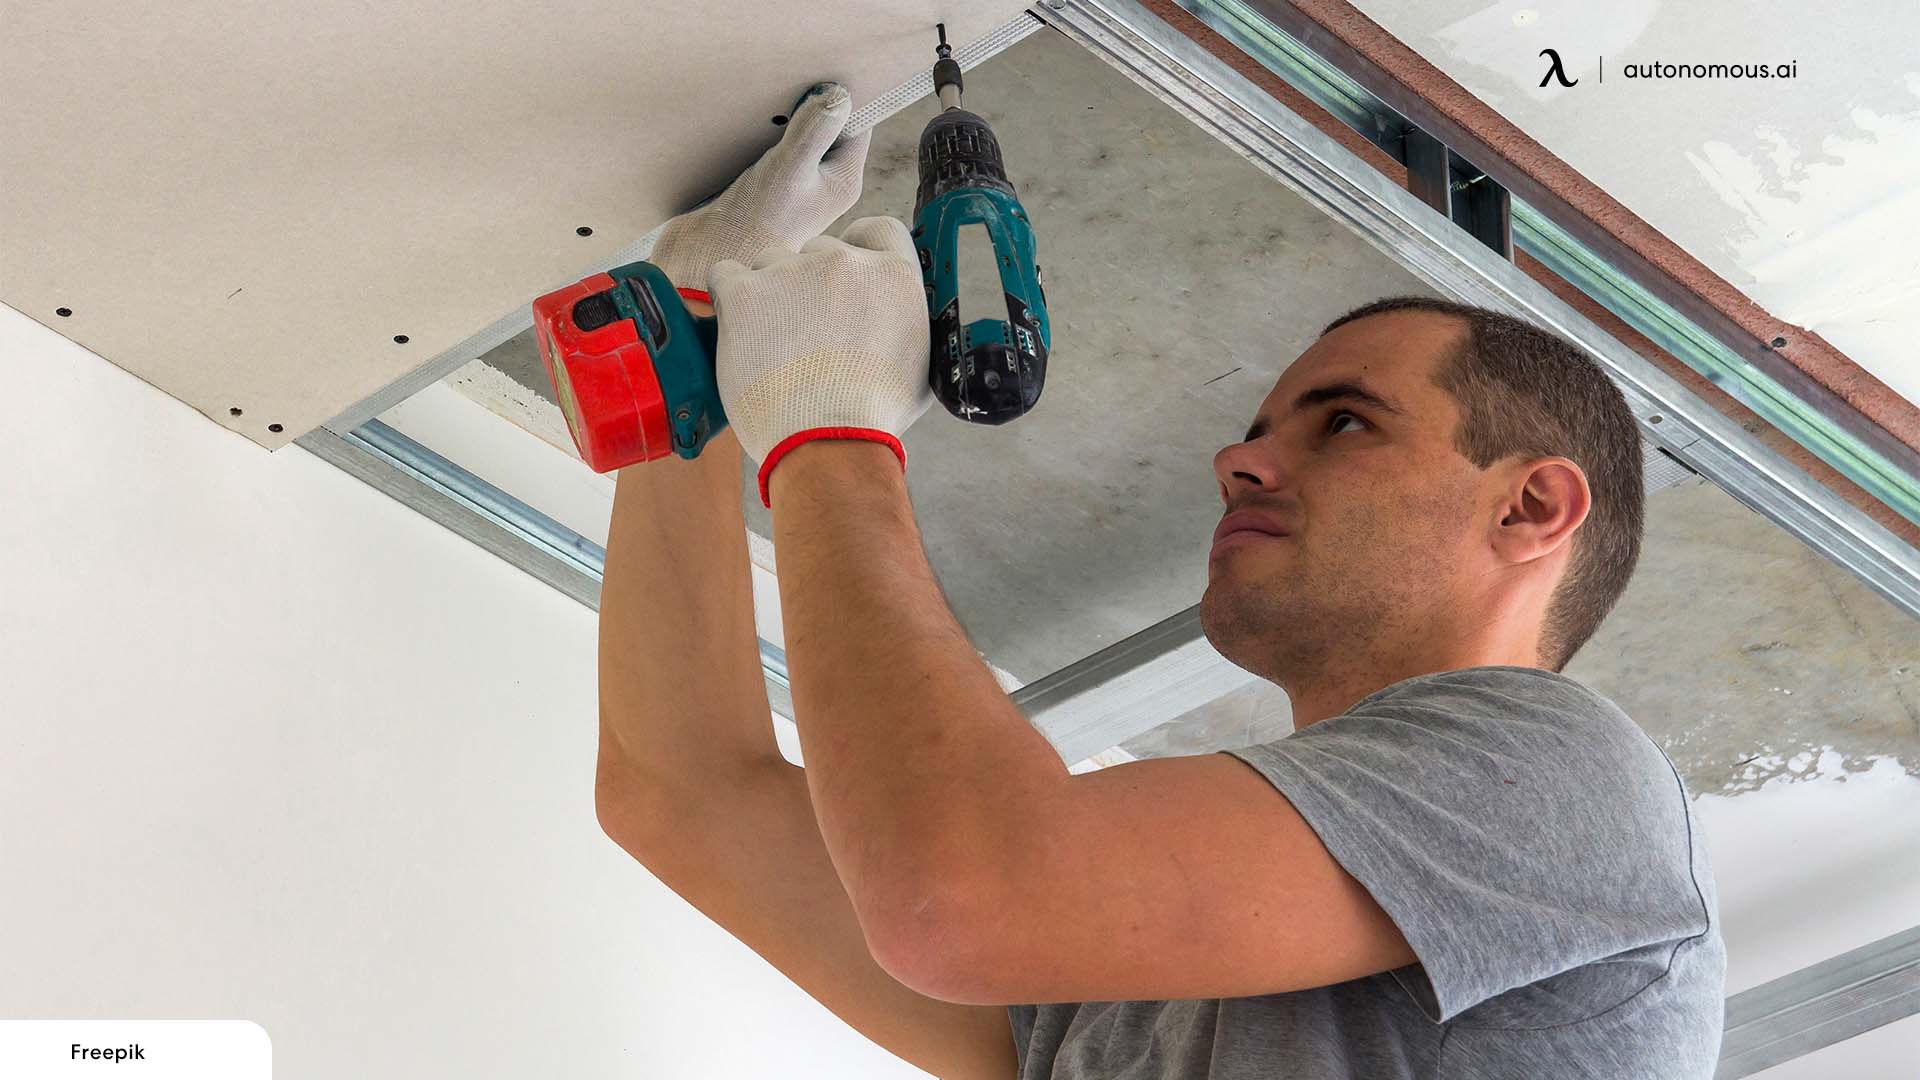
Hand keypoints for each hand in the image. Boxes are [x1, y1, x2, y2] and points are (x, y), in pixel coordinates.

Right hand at [647, 83, 870, 291]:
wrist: (708, 257)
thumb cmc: (755, 222)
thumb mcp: (788, 168)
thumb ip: (815, 130)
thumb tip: (840, 95)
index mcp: (843, 181)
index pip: (858, 125)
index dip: (843, 99)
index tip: (822, 76)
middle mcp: (825, 184)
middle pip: (829, 128)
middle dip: (810, 106)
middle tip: (790, 88)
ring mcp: (797, 186)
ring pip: (799, 137)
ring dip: (783, 121)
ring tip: (767, 109)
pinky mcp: (767, 186)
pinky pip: (773, 149)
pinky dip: (762, 136)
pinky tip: (747, 132)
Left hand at [709, 216, 933, 505]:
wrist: (827, 443)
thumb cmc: (873, 417)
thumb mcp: (920, 365)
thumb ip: (907, 323)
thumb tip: (898, 316)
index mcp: (893, 275)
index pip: (875, 230)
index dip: (858, 253)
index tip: (844, 283)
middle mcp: (845, 262)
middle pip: (819, 250)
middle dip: (810, 283)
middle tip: (804, 331)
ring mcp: (792, 272)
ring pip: (772, 262)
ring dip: (770, 292)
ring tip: (771, 343)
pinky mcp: (744, 290)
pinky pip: (726, 275)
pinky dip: (729, 299)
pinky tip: (740, 332)